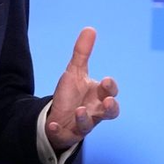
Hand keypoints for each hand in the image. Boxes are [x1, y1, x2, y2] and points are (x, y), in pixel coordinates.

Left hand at [45, 27, 119, 151]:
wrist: (60, 116)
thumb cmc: (73, 94)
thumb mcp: (75, 72)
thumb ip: (82, 53)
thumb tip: (90, 28)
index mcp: (98, 95)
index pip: (111, 92)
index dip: (111, 87)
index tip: (106, 80)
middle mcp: (95, 111)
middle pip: (110, 112)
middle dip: (111, 108)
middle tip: (107, 102)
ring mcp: (83, 123)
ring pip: (89, 125)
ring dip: (85, 119)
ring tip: (78, 111)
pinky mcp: (69, 134)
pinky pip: (64, 135)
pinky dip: (58, 130)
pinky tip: (52, 124)